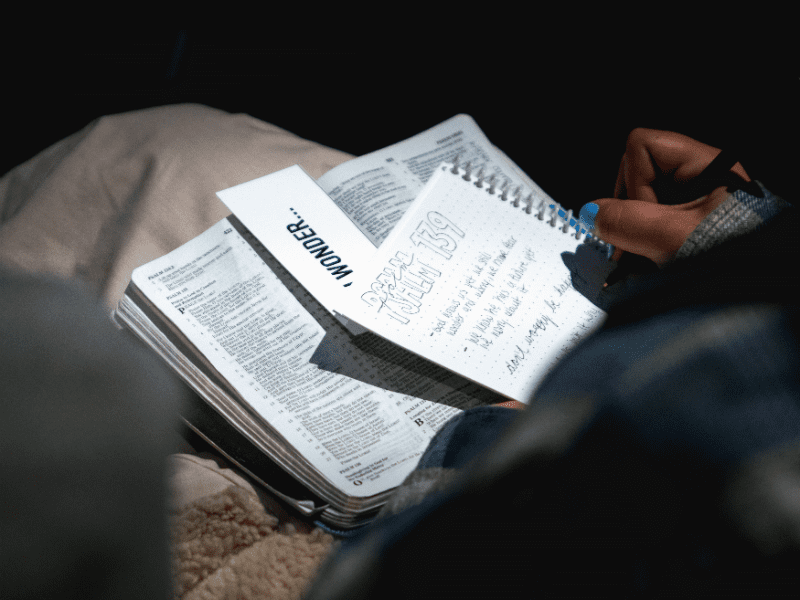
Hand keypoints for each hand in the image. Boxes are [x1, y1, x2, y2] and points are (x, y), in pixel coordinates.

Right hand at [580, 128, 751, 266]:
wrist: (761, 298)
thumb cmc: (735, 265)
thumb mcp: (672, 240)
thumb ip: (625, 221)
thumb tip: (592, 212)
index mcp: (708, 165)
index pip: (642, 146)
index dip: (634, 181)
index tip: (644, 220)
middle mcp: (701, 177)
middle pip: (638, 171)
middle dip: (629, 208)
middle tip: (634, 244)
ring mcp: (696, 201)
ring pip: (641, 200)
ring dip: (634, 229)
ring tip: (644, 258)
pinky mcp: (690, 224)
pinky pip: (652, 220)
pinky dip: (643, 241)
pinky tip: (647, 261)